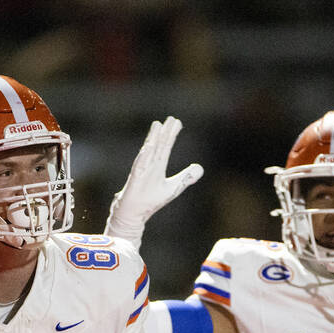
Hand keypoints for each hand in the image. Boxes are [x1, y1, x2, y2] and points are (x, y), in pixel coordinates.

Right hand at [104, 116, 203, 247]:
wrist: (134, 213)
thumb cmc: (151, 200)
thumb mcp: (174, 187)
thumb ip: (186, 177)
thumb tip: (200, 168)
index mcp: (158, 165)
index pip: (166, 146)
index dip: (172, 135)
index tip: (177, 122)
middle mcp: (150, 165)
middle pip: (158, 145)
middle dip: (165, 132)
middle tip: (171, 119)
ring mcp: (142, 171)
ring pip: (148, 151)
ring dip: (153, 138)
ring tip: (157, 125)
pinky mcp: (135, 179)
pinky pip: (140, 165)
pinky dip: (144, 156)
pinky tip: (148, 146)